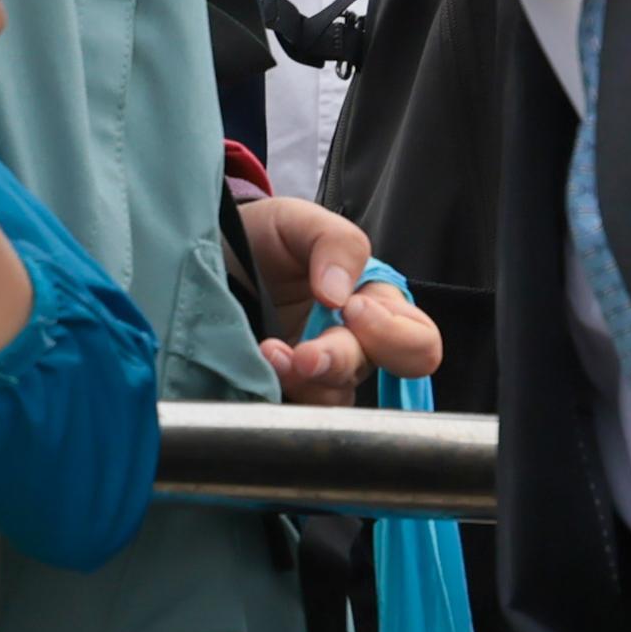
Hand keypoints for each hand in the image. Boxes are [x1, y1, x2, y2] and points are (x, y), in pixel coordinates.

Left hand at [234, 193, 442, 399]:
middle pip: (374, 374)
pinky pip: (297, 409)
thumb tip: (340, 297)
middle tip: (308, 352)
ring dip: (306, 380)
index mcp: (375, 305)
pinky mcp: (283, 388)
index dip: (395, 333)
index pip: (418, 339)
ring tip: (270, 352)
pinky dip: (281, 390)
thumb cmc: (267, 238)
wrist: (212, 253)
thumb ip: (335, 243)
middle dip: (342, 362)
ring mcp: (319, 373)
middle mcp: (354, 345)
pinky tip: (259, 363)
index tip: (351, 308)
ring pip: (336, 397)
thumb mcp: (300, 222)